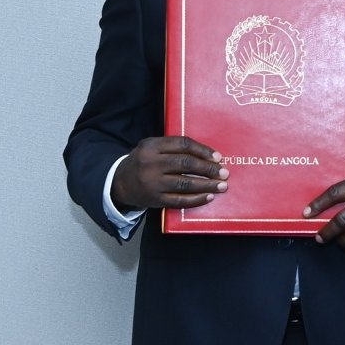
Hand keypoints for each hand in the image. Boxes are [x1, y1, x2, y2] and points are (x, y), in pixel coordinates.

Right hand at [111, 136, 226, 210]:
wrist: (120, 183)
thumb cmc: (143, 162)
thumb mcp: (151, 147)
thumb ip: (172, 147)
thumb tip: (207, 155)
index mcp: (151, 146)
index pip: (182, 144)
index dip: (202, 150)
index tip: (217, 157)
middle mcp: (151, 163)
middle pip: (186, 164)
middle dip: (208, 169)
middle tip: (224, 172)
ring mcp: (152, 183)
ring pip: (185, 183)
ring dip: (207, 185)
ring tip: (221, 186)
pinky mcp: (155, 199)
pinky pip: (179, 200)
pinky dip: (196, 199)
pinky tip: (208, 197)